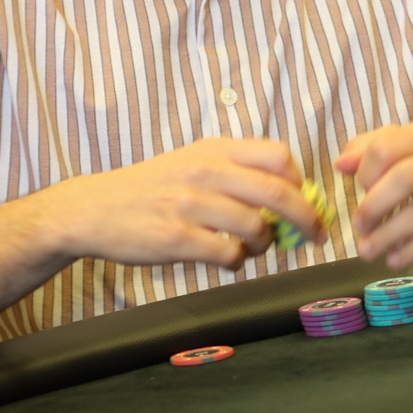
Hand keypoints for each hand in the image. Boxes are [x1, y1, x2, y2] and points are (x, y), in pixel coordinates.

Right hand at [47, 137, 318, 270]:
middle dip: (307, 219)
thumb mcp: (192, 162)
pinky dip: (238, 262)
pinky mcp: (177, 238)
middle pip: (278, 194)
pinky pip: (229, 255)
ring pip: (257, 228)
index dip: (302, 182)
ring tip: (253, 248)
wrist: (96, 209)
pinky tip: (227, 258)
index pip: (279, 157)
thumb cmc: (152, 188)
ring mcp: (190, 205)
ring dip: (265, 245)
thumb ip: (235, 171)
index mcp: (214, 150)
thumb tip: (289, 192)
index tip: (307, 201)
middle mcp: (205, 172)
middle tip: (316, 235)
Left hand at [335, 121, 412, 269]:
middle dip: (374, 207)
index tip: (357, 195)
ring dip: (391, 235)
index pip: (385, 148)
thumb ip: (375, 152)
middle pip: (404, 178)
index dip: (364, 175)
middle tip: (358, 228)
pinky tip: (398, 259)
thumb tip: (341, 163)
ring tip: (370, 251)